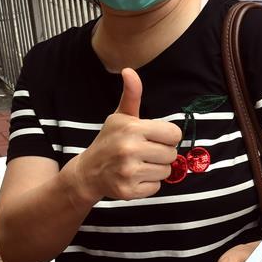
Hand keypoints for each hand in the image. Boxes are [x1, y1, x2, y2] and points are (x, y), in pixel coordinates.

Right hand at [71, 68, 180, 202]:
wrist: (88, 172)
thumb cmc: (109, 141)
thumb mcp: (120, 116)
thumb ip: (131, 95)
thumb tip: (129, 70)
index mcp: (132, 128)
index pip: (174, 134)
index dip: (166, 136)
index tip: (153, 138)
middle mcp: (129, 149)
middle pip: (172, 154)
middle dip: (162, 154)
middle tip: (145, 153)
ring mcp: (128, 171)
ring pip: (166, 172)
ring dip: (156, 169)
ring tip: (139, 164)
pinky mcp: (128, 191)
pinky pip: (156, 187)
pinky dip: (148, 184)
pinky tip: (134, 177)